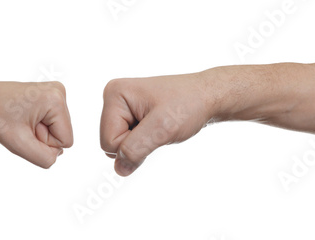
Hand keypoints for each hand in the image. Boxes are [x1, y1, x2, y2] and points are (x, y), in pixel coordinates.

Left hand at [0, 79, 73, 167]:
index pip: (65, 141)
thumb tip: (57, 155)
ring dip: (37, 131)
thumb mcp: (19, 145)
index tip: (23, 128)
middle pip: (62, 134)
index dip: (43, 142)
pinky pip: (52, 122)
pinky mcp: (49, 94)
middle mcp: (59, 92)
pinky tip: (22, 115)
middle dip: (40, 136)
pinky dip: (36, 124)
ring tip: (19, 119)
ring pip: (57, 129)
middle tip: (19, 125)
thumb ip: (45, 158)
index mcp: (56, 100)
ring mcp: (54, 91)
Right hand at [100, 73, 215, 175]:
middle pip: (109, 144)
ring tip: (159, 126)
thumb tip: (119, 169)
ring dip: (141, 144)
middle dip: (136, 144)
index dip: (133, 145)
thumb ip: (136, 149)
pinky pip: (128, 142)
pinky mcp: (130, 115)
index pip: (108, 142)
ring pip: (118, 146)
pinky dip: (145, 142)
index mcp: (114, 95)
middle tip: (159, 128)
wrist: (207, 97)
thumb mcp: (163, 128)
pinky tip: (158, 128)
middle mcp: (113, 98)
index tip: (156, 128)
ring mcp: (121, 107)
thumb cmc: (188, 106)